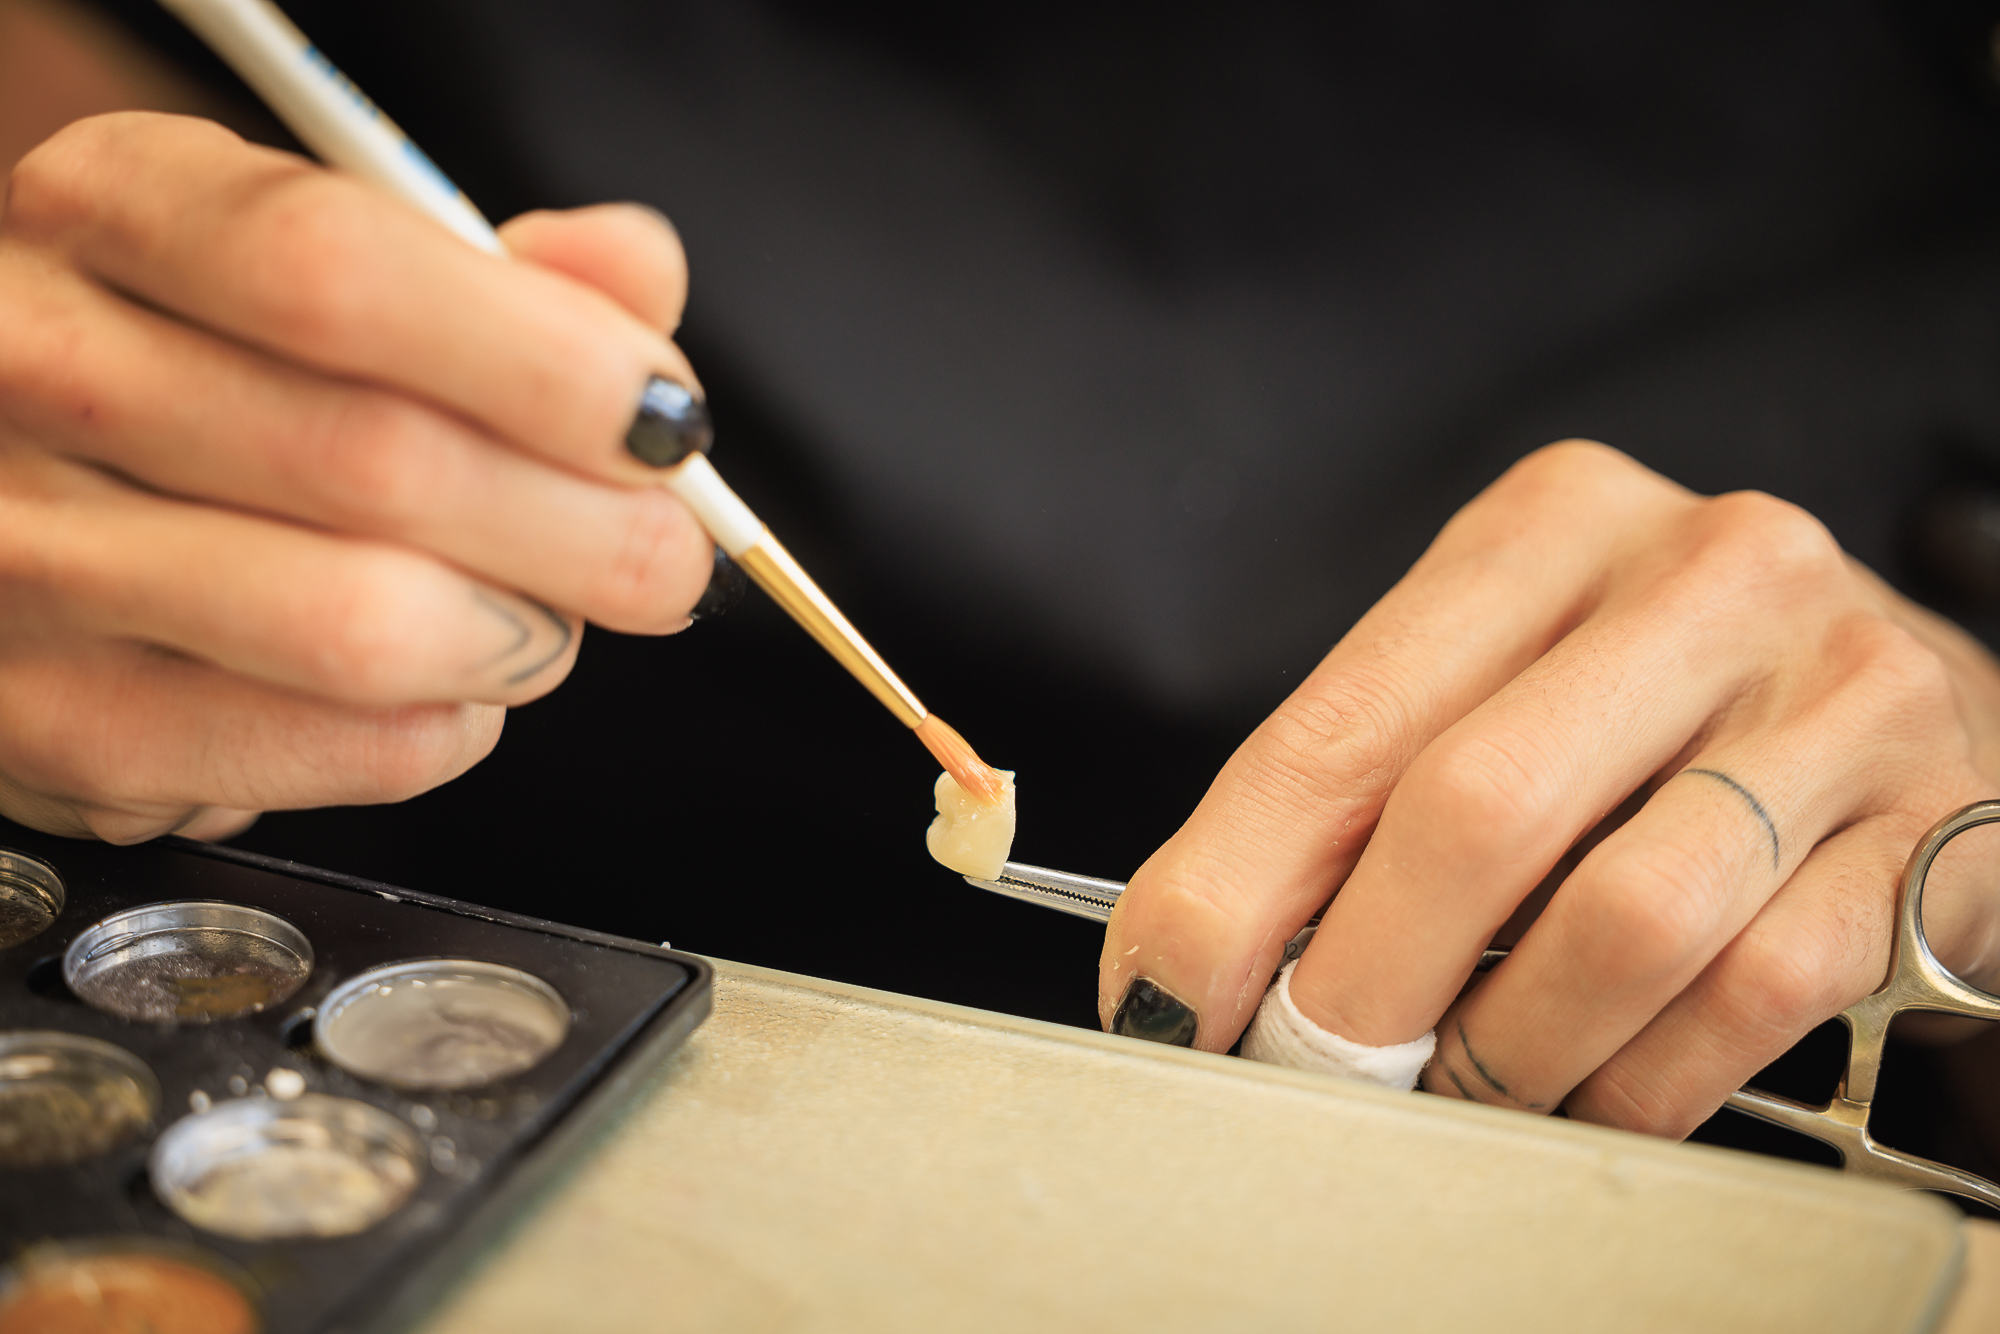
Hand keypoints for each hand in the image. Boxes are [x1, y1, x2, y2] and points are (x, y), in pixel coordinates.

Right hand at [0, 112, 714, 840]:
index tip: (660, 420)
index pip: (338, 272)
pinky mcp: (61, 719)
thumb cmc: (210, 372)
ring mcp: (25, 555)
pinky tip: (450, 686)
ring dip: (522, 636)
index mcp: (121, 210)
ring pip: (360, 625)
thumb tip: (633, 270)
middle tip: (660, 556)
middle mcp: (40, 366)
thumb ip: (498, 269)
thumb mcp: (328, 265)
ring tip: (549, 618)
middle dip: (584, 530)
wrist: (19, 494)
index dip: (540, 360)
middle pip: (376, 462)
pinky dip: (446, 729)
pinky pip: (332, 747)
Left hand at [1099, 440, 1999, 1135]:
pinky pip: (1751, 992)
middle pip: (1474, 813)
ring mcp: (1840, 690)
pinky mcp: (1937, 820)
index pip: (1342, 725)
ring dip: (1502, 1052)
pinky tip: (1590, 1097)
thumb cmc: (1654, 709)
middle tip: (1310, 1072)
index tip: (1163, 999)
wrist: (1913, 701)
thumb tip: (1186, 964)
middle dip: (1360, 985)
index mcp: (1550, 523)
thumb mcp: (1497, 686)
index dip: (1227, 887)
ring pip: (1620, 921)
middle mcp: (1706, 573)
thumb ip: (1358, 792)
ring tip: (1452, 1095)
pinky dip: (1638, 1083)